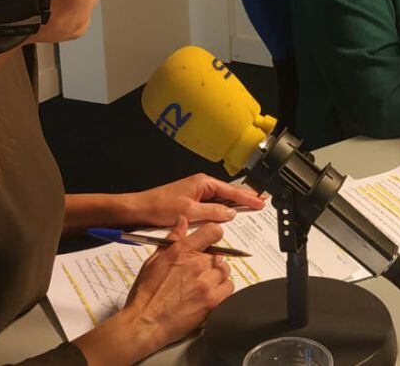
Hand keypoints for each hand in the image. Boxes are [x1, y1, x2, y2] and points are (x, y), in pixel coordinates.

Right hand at [73, 218, 232, 363]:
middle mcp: (197, 265)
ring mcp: (206, 284)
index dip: (214, 234)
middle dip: (211, 261)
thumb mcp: (154, 260)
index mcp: (182, 251)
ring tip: (202, 285)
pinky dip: (222, 290)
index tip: (212, 240)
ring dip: (217, 276)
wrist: (145, 322)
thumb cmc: (146, 293)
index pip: (212, 231)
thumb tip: (182, 221)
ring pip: (225, 271)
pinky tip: (209, 294)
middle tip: (198, 272)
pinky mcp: (212, 302)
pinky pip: (229, 288)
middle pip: (219, 255)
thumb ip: (172, 238)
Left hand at [128, 173, 265, 226]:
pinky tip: (227, 217)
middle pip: (228, 193)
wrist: (138, 210)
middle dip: (244, 198)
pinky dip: (221, 210)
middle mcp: (201, 186)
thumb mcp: (189, 211)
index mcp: (202, 183)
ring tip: (250, 208)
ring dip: (234, 205)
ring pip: (220, 200)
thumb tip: (230, 213)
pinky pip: (211, 206)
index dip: (247, 198)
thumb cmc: (159, 207)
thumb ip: (212, 212)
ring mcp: (195, 194)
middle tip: (261, 202)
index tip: (261, 202)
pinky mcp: (190, 203)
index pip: (231, 191)